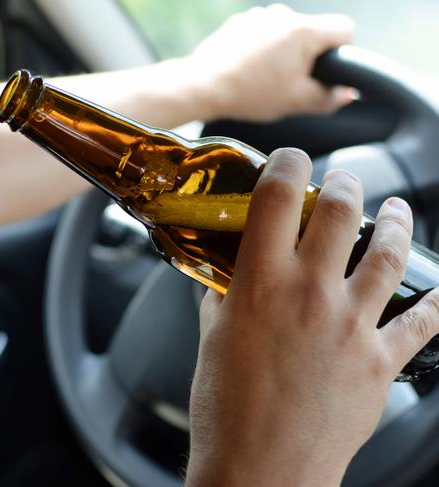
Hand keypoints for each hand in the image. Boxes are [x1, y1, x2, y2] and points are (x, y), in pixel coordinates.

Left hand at [181, 4, 355, 121]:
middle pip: (313, 32)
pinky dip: (261, 49)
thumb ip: (328, 98)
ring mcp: (260, 15)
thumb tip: (345, 94)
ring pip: (286, 33)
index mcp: (304, 31)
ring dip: (283, 52)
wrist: (203, 86)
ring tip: (264, 79)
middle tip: (290, 83)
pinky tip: (248, 70)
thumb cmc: (250, 94)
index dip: (343, 52)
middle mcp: (284, 15)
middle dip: (308, 56)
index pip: (345, 29)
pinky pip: (263, 33)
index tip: (326, 71)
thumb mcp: (296, 103)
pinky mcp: (240, 22)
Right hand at [185, 148, 438, 485]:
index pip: (279, 197)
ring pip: (389, 252)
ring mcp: (351, 325)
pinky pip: (423, 322)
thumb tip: (222, 275)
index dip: (287, 164)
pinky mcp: (380, 360)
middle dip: (346, 184)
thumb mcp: (212, 339)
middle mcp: (310, 294)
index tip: (289, 161)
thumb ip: (219, 297)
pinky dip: (435, 302)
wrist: (261, 469)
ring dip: (396, 222)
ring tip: (397, 210)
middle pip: (343, 211)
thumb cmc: (226, 409)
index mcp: (260, 284)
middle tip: (343, 183)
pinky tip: (438, 290)